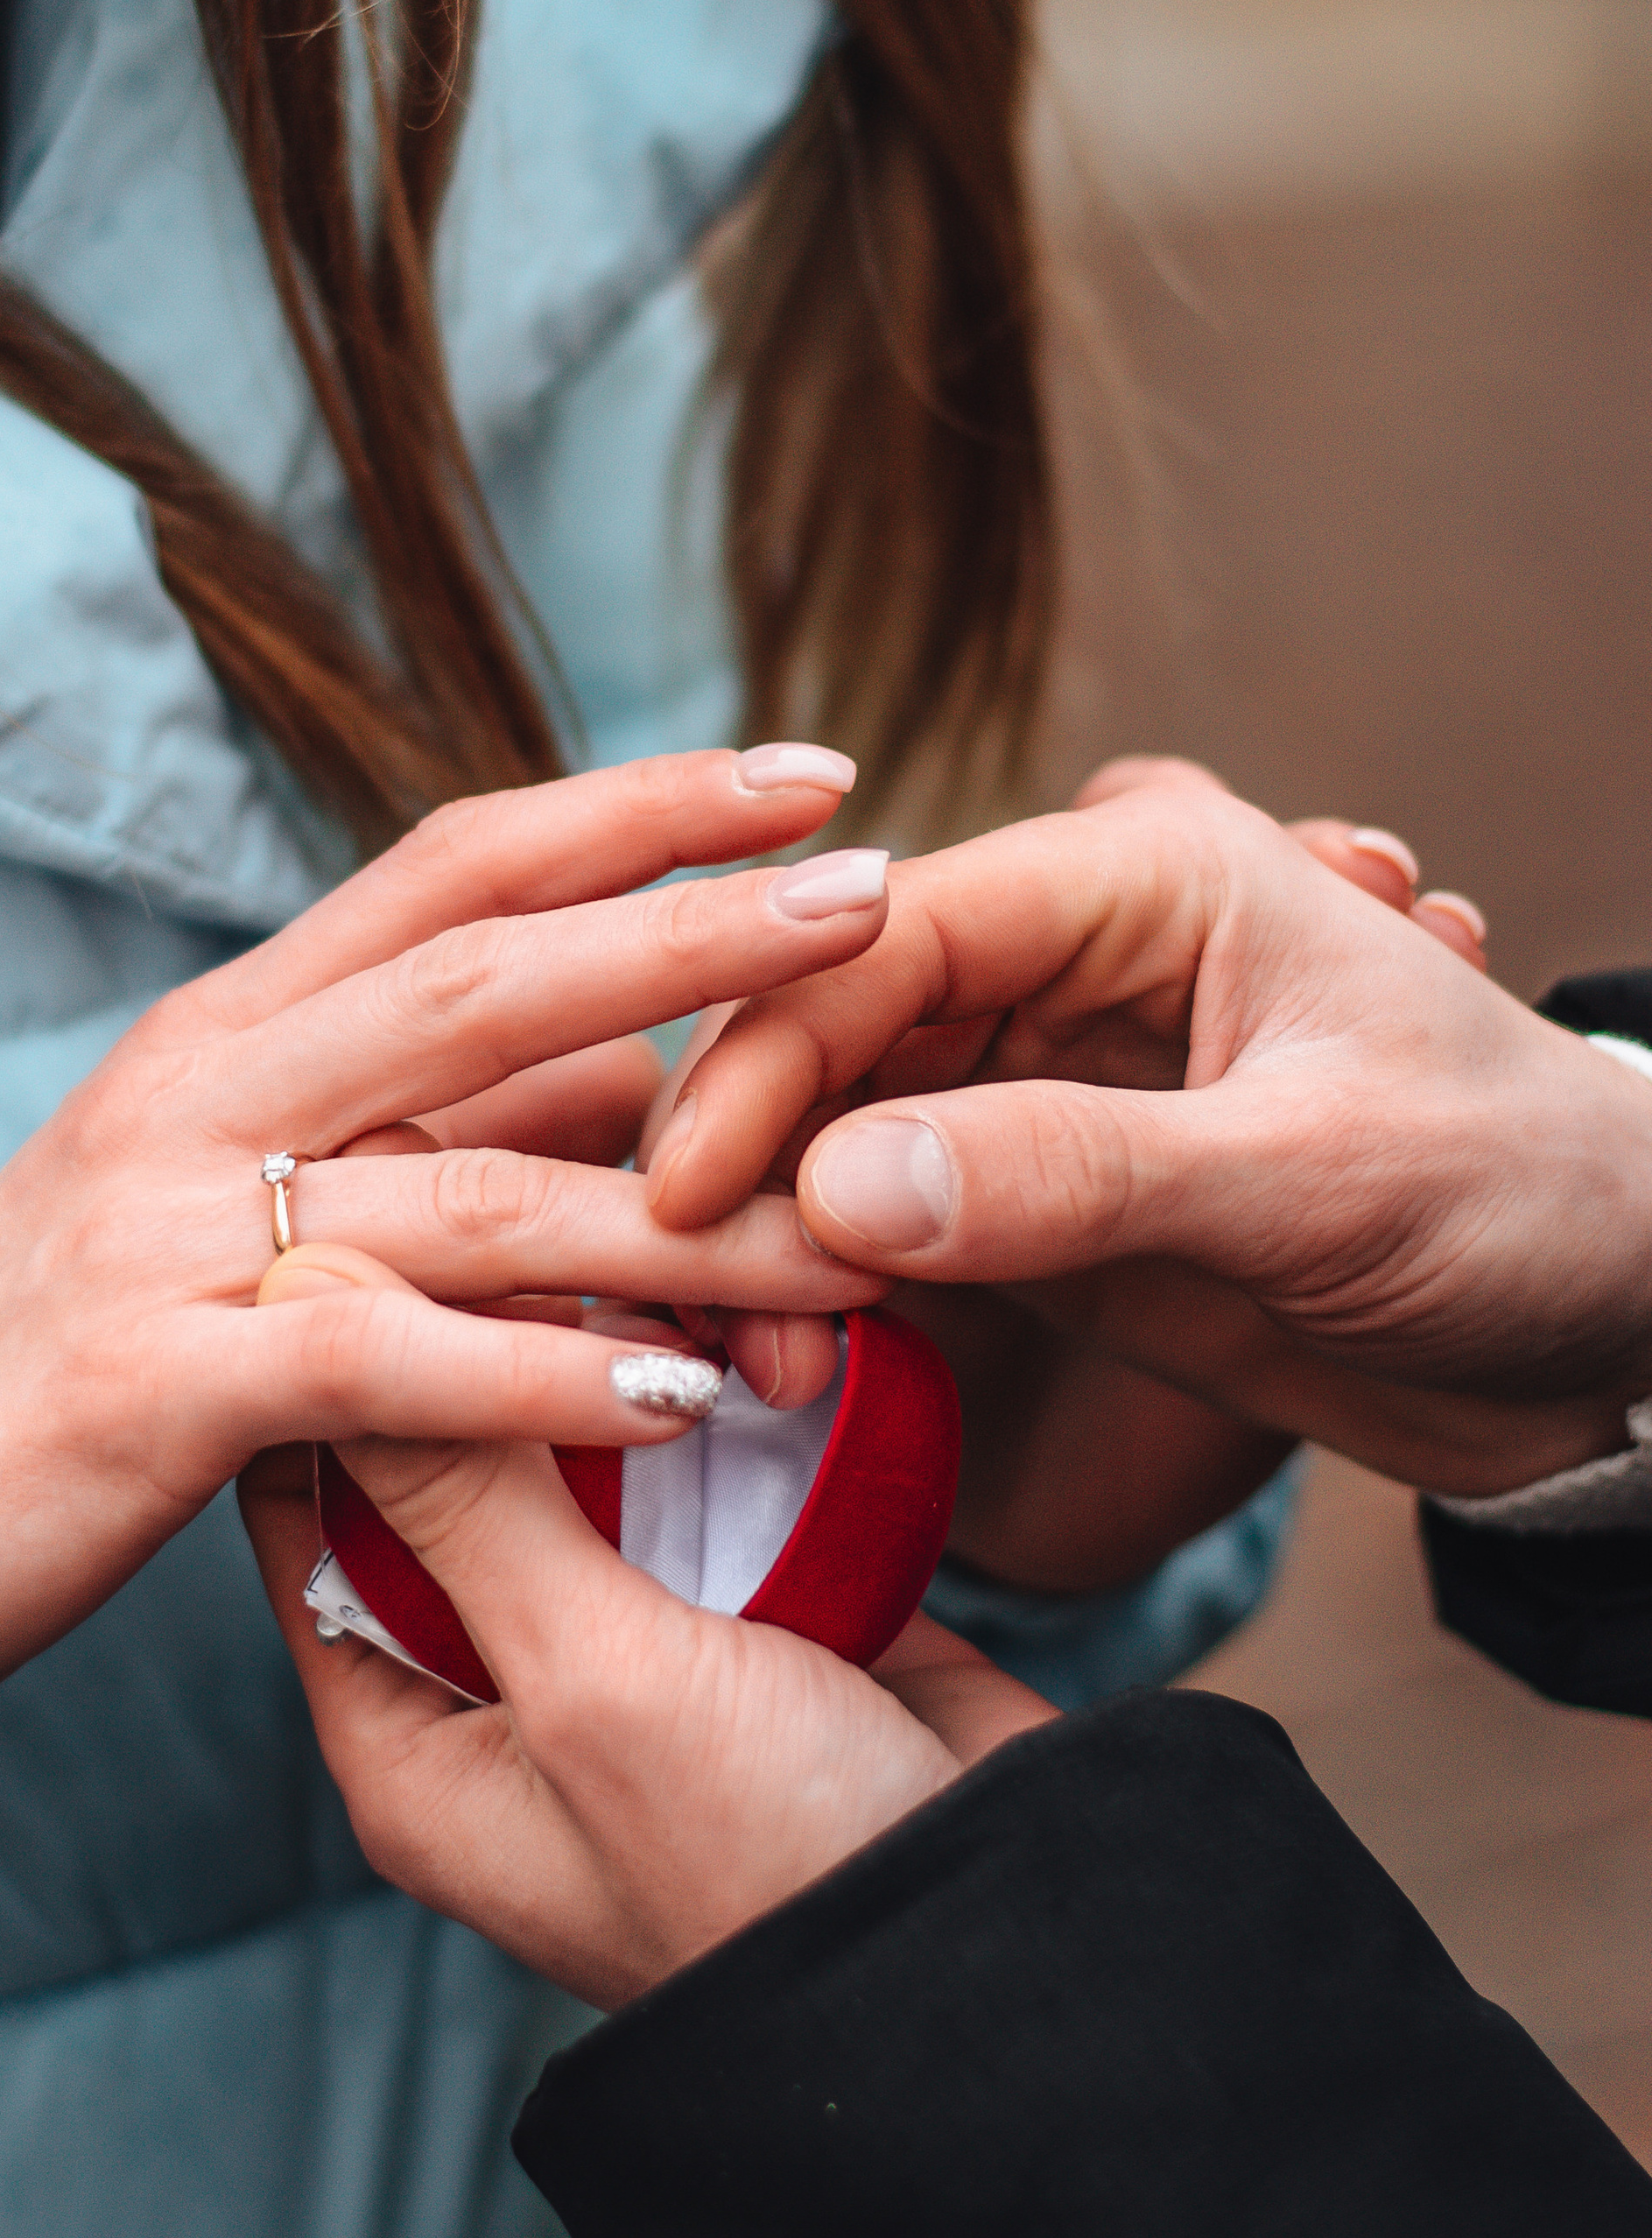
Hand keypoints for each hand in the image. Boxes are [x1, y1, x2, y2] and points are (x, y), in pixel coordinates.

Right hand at [0, 748, 893, 1722]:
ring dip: (691, 1216)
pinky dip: (541, 1380)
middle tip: (882, 890)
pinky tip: (683, 1398)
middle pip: (489, 975)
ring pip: (476, 1189)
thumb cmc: (49, 1360)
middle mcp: (199, 1090)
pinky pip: (382, 1364)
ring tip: (868, 1236)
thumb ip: (401, 1128)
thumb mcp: (215, 1202)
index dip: (633, 808)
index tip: (802, 776)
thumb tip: (628, 1083)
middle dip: (701, 930)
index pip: (454, 866)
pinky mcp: (150, 1389)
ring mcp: (167, 1231)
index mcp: (224, 1028)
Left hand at [240, 1256, 1050, 2008]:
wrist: (1014, 1974)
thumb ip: (459, 1498)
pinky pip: (726, 1467)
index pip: (310, 1502)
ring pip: (603, 1442)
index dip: (337, 1358)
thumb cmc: (775, 1874)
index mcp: (412, 1740)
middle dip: (521, 1337)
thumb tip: (313, 1315)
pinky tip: (786, 1333)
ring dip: (651, 1355)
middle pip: (462, 1458)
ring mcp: (645, 1649)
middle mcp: (508, 1690)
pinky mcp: (772, 1610)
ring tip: (704, 1284)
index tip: (393, 1219)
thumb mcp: (589, 1679)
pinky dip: (754, 1396)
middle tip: (576, 1227)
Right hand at [650, 765, 1651, 1497]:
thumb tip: (842, 1187)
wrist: (1620, 1328)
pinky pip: (885, 1219)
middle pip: (834, 1027)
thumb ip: (1081, 1177)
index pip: (893, 934)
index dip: (770, 1051)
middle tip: (679, 1290)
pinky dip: (826, 1283)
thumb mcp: (1313, 1182)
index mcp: (1139, 881)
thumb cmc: (1521, 1195)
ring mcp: (1042, 1083)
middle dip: (745, 1152)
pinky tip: (781, 1356)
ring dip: (771, 1231)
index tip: (688, 1189)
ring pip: (837, 1128)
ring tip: (732, 1347)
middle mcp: (1066, 962)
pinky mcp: (1038, 1197)